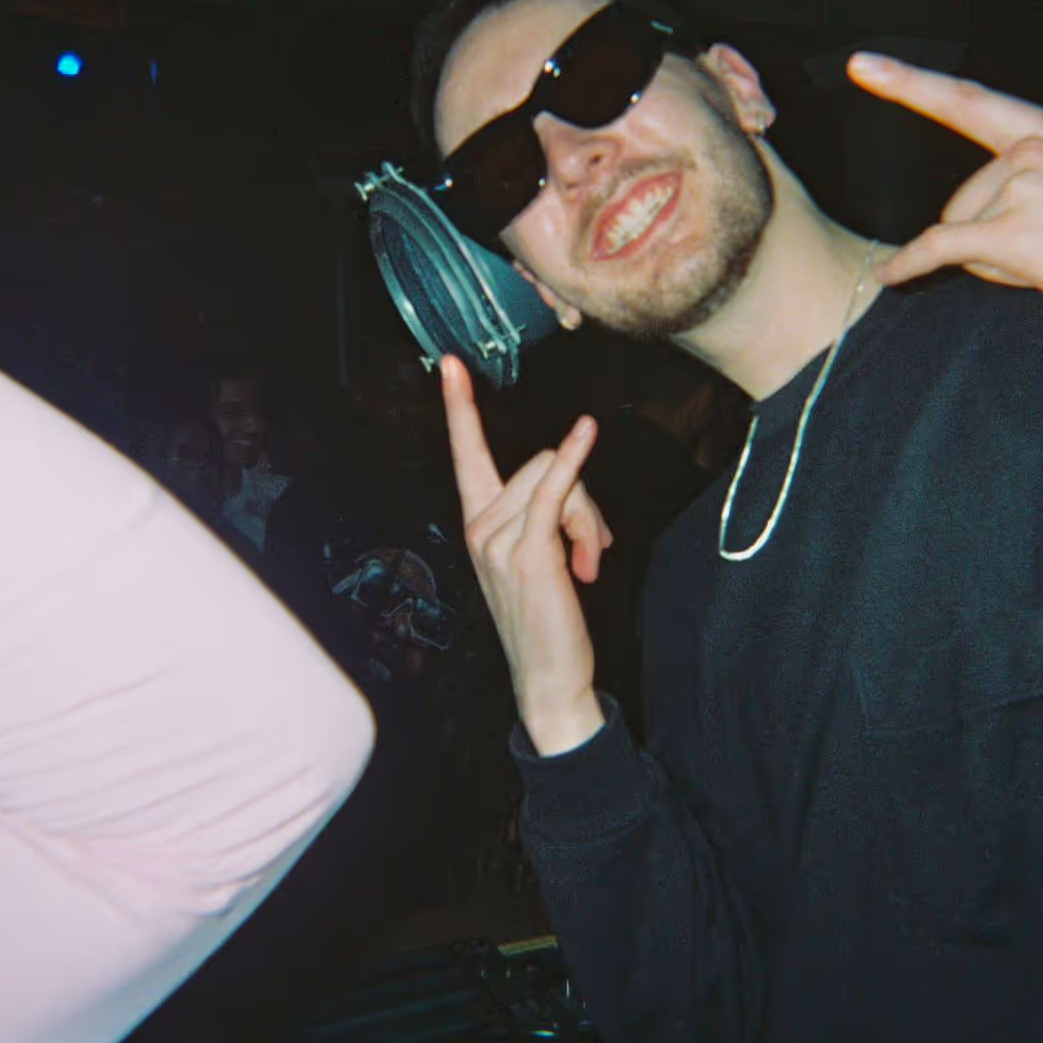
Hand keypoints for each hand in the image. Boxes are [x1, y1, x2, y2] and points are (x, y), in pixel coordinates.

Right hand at [440, 355, 611, 753]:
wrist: (548, 678)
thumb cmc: (547, 618)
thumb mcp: (540, 556)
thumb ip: (545, 514)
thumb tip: (575, 494)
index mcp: (477, 524)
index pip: (465, 455)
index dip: (458, 408)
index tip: (449, 365)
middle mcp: (480, 527)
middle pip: (539, 464)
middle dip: (580, 498)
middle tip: (593, 550)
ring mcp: (499, 540)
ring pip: (556, 482)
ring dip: (588, 520)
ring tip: (589, 564)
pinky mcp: (529, 553)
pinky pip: (555, 491)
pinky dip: (573, 460)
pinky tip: (586, 432)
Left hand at [846, 28, 1042, 326]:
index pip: (970, 100)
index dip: (911, 82)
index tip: (863, 64)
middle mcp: (1031, 150)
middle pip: (966, 200)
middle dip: (993, 235)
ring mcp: (1021, 188)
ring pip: (963, 233)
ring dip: (996, 260)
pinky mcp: (1014, 233)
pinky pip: (940, 249)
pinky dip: (912, 266)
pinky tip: (890, 277)